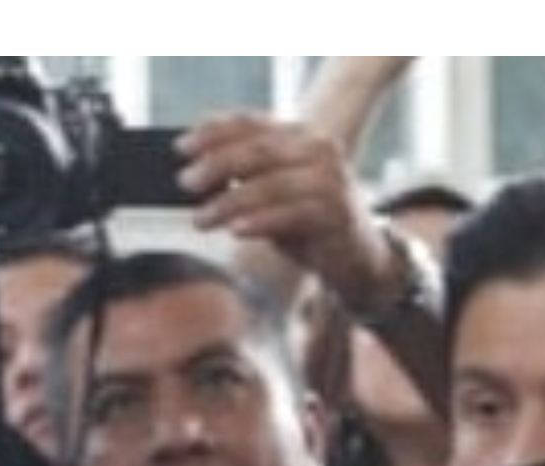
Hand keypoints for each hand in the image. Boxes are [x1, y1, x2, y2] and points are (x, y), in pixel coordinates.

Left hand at [179, 113, 388, 307]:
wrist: (364, 262)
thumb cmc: (312, 225)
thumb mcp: (277, 190)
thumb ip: (247, 174)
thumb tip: (194, 171)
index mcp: (304, 135)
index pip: (250, 123)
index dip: (211, 133)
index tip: (180, 149)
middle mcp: (321, 151)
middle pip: (256, 150)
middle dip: (215, 165)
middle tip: (185, 183)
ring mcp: (332, 182)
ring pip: (268, 185)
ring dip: (228, 202)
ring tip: (202, 218)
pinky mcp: (337, 215)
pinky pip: (288, 214)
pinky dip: (258, 222)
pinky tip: (235, 230)